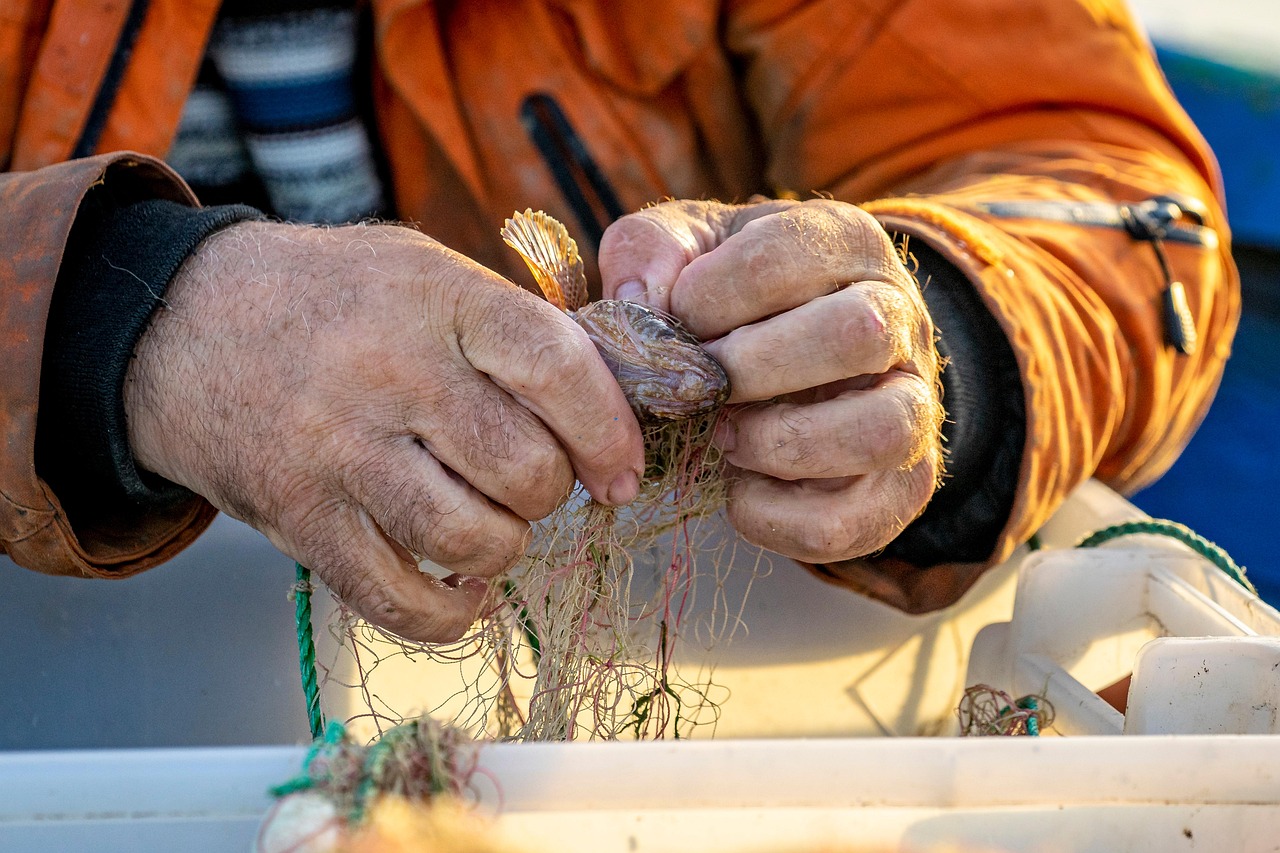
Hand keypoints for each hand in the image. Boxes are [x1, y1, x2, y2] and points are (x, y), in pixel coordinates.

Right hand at [125, 221, 643, 641]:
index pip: (553, 366)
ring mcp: (337, 450)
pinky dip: (450, 614)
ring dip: (505, 545)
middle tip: (532, 478)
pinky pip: (397, 600)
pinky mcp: (299, 517)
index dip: (607, 429)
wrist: (181, 323)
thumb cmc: (333, 298)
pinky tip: (464, 590)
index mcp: (435, 297)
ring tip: (491, 520)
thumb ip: (512, 328)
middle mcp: (387, 372)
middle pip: (523, 468)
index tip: (620, 468)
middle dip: (552, 490)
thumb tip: (613, 404)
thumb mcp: (424, 271)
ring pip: (470, 538)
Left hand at [599, 198, 941, 562]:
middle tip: (696, 387)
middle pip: (857, 333)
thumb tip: (640, 302)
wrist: (806, 359)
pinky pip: (848, 520)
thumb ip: (652, 251)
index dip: (709, 296)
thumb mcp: (692, 249)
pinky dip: (776, 516)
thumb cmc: (738, 298)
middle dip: (752, 368)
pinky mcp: (898, 490)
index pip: (785, 256)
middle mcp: (900, 321)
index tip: (673, 323)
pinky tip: (739, 487)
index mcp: (847, 245)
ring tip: (724, 438)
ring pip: (881, 429)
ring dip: (781, 442)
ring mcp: (913, 409)